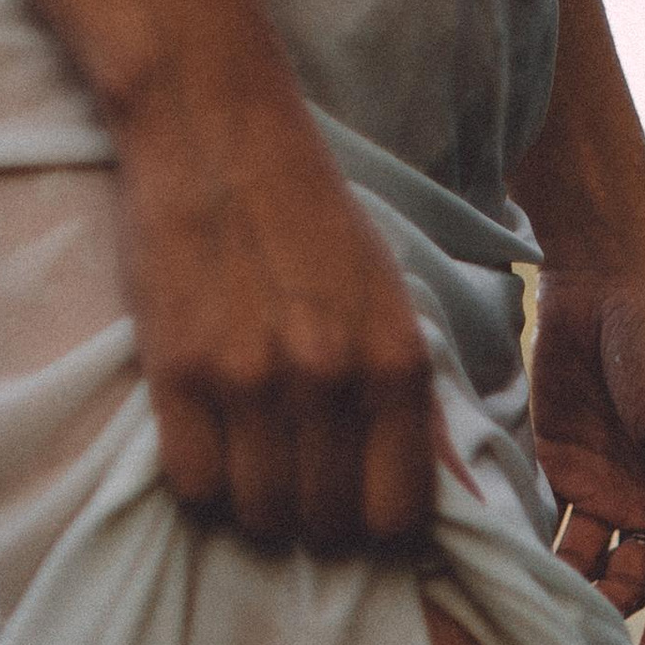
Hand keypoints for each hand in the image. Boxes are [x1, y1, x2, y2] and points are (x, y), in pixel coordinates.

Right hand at [114, 83, 452, 556]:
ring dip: (251, 503)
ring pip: (259, 514)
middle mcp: (331, 379)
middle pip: (325, 524)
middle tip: (289, 479)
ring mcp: (252, 379)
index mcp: (395, 364)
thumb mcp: (388, 298)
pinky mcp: (179, 371)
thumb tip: (465, 494)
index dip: (372, 524)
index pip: (397, 514)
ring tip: (245, 459)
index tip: (349, 503)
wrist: (212, 120)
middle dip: (309, 517)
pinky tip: (204, 439)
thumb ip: (417, 398)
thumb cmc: (307, 214)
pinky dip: (199, 479)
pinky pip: (193, 484)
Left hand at [531, 266, 644, 644]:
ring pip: (584, 564)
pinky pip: (545, 525)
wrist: (603, 277)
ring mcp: (602, 490)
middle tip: (567, 639)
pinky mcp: (557, 469)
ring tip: (531, 610)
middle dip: (605, 615)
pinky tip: (506, 567)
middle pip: (628, 585)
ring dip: (563, 589)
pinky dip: (529, 548)